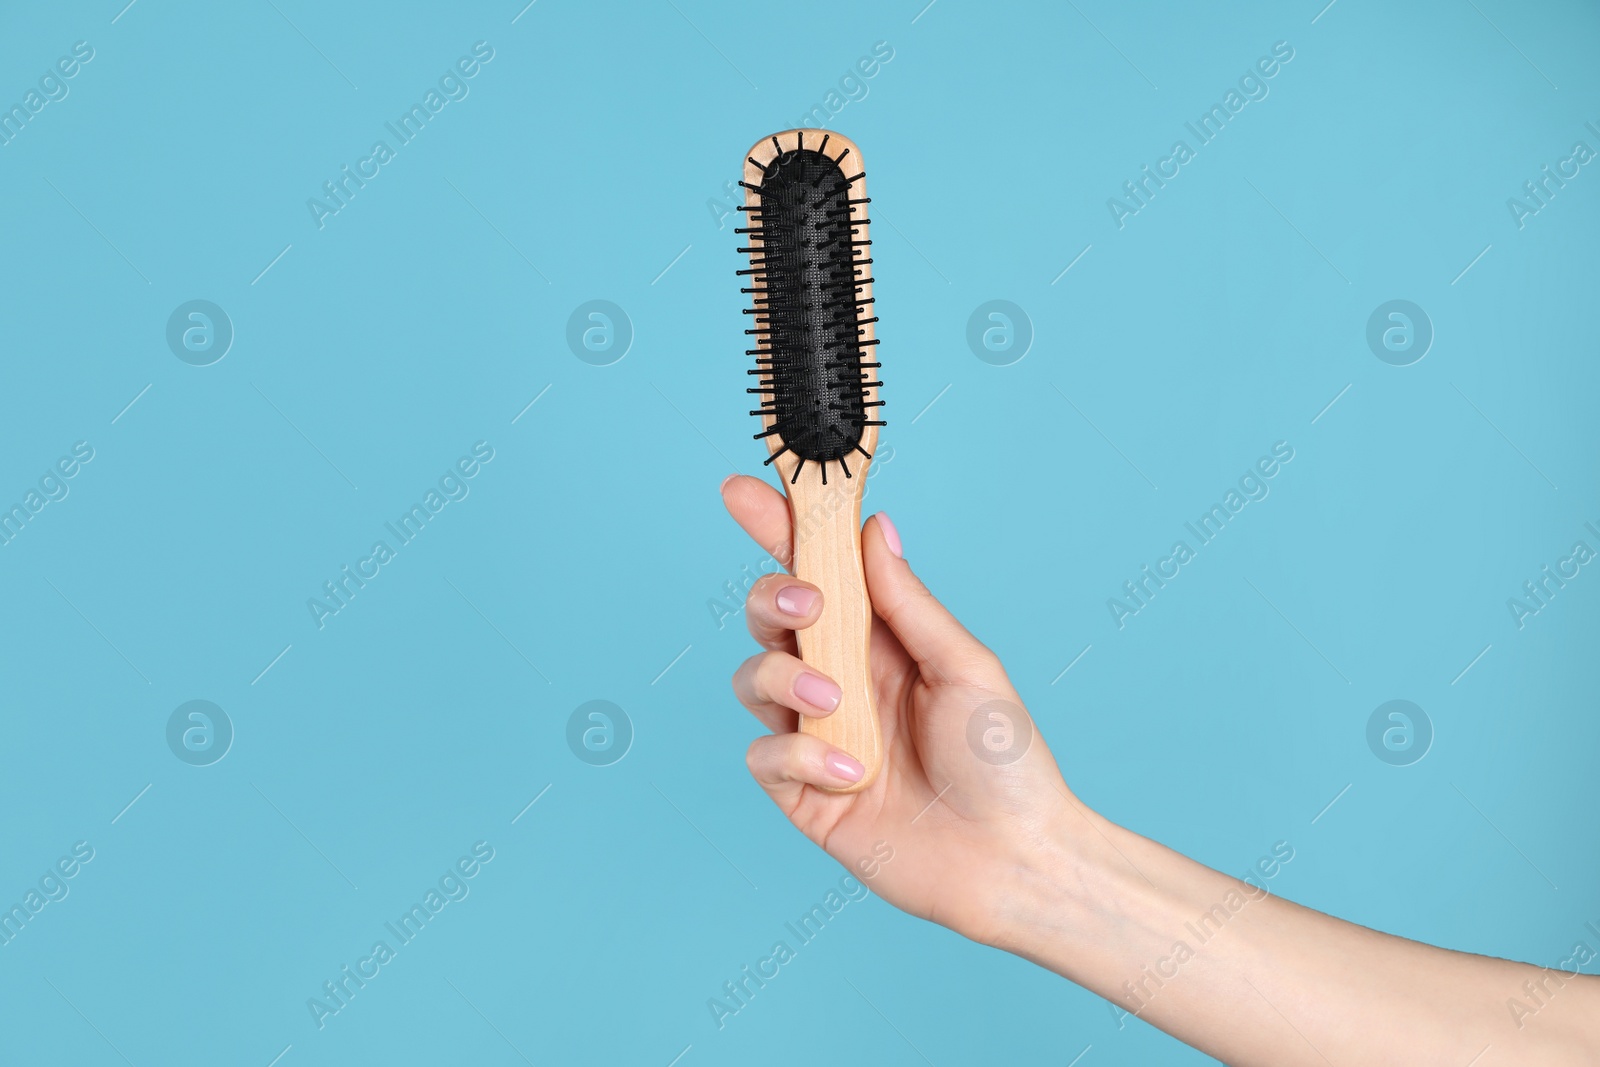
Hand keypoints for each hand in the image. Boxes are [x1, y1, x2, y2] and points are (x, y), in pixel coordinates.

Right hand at [722, 475, 1085, 944]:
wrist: (1012, 860)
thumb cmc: (1004, 762)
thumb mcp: (965, 667)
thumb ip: (908, 603)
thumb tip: (873, 529)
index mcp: (880, 641)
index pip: (818, 572)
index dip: (779, 529)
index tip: (744, 490)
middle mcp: (841, 680)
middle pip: (770, 618)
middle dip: (772, 599)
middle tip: (809, 607)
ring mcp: (817, 736)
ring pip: (752, 681)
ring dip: (784, 682)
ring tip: (836, 704)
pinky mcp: (803, 793)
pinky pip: (764, 759)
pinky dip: (797, 758)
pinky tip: (848, 773)